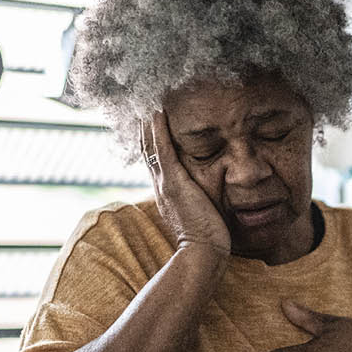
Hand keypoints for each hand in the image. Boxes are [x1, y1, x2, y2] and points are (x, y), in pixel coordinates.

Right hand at [141, 110, 229, 253]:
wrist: (202, 253)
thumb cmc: (208, 238)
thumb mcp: (200, 212)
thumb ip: (199, 199)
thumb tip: (208, 193)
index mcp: (166, 191)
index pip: (155, 159)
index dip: (151, 138)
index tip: (151, 117)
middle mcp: (160, 185)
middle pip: (147, 148)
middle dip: (145, 125)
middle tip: (144, 101)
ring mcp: (165, 183)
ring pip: (150, 145)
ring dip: (148, 121)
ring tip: (147, 98)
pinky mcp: (174, 183)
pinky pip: (162, 150)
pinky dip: (157, 130)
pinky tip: (156, 111)